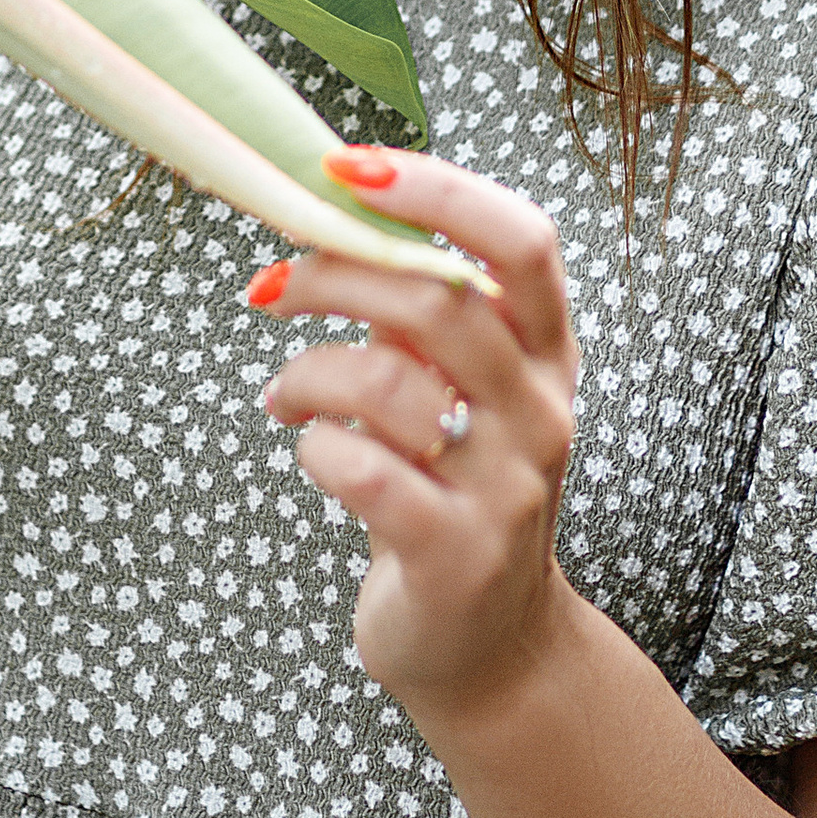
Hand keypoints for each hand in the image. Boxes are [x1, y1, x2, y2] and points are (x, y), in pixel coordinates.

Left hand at [247, 147, 580, 724]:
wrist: (489, 650)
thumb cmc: (452, 491)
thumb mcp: (455, 391)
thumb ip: (418, 311)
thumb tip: (333, 211)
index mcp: (546, 354)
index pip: (523, 242)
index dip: (437, 191)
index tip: (347, 167)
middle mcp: (540, 413)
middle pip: (439, 301)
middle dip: (332, 275)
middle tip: (270, 285)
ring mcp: (505, 488)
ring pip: (386, 383)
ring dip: (304, 375)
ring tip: (282, 397)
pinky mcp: (455, 555)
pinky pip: (362, 471)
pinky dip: (314, 449)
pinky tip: (312, 453)